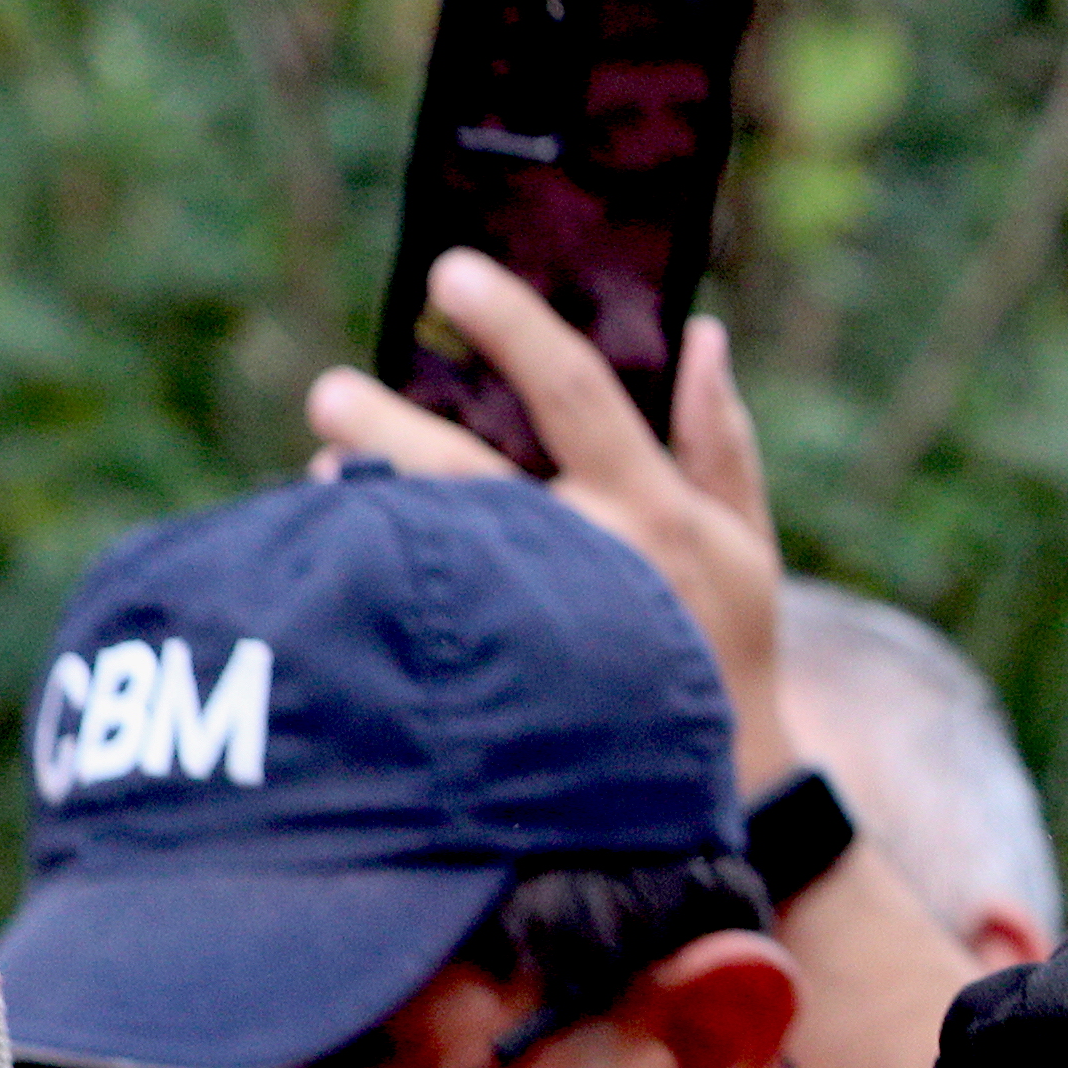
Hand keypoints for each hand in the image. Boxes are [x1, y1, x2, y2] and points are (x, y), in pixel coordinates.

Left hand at [306, 254, 792, 773]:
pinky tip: (339, 560)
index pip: (573, 390)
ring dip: (363, 501)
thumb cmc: (724, 648)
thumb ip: (719, 439)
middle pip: (462, 473)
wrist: (712, 793)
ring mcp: (531, 623)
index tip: (451, 274)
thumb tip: (698, 335)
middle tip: (328, 393)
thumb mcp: (745, 544)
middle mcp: (584, 559)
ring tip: (323, 476)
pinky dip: (371, 575)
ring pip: (422, 544)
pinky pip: (412, 613)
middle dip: (384, 426)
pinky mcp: (492, 681)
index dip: (512, 325)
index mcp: (648, 510)